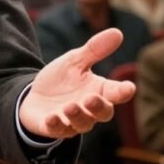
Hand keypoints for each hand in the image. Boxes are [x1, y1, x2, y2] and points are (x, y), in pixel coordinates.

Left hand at [19, 28, 136, 138]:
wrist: (34, 96)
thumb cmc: (61, 80)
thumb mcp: (74, 61)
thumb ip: (94, 50)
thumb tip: (117, 32)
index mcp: (98, 91)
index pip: (116, 93)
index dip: (123, 91)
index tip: (129, 88)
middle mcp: (89, 109)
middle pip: (103, 113)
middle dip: (99, 107)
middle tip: (92, 98)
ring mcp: (72, 121)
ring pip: (82, 124)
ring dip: (78, 116)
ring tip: (70, 106)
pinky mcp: (53, 127)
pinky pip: (57, 130)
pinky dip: (56, 125)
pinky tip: (52, 118)